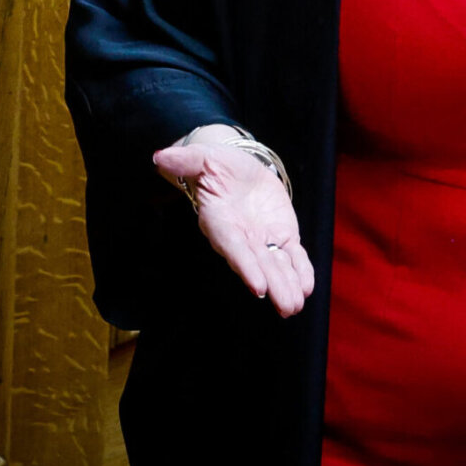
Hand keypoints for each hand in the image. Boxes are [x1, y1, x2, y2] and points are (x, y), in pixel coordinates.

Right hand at [153, 130, 314, 317]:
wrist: (238, 169)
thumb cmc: (217, 165)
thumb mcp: (202, 158)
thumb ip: (185, 161)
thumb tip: (160, 158)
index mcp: (220, 221)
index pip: (233, 247)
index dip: (245, 266)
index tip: (257, 286)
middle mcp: (241, 236)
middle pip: (258, 264)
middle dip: (273, 284)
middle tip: (287, 308)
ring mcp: (262, 238)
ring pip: (276, 265)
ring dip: (287, 285)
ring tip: (295, 306)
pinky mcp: (281, 234)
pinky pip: (292, 255)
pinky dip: (300, 270)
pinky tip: (306, 288)